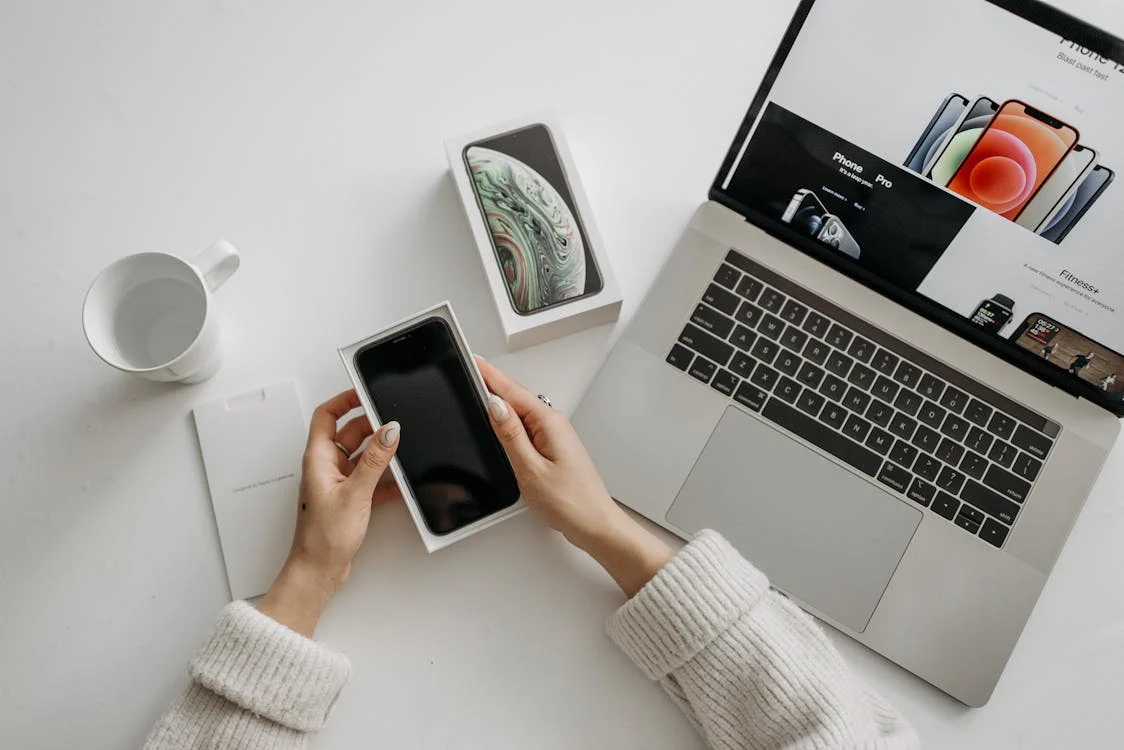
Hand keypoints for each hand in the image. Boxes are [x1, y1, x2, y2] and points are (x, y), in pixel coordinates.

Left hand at [259, 389, 399, 635]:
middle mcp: (326, 466)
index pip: (327, 415)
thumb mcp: (355, 492)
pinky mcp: (350, 498)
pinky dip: (385, 477)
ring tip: (400, 451)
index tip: (365, 391)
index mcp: (318, 458)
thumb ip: (376, 460)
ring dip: (380, 453)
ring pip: (362, 455)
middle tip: (393, 423)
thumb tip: (390, 430)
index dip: (345, 400)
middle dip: (371, 426)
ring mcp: (338, 482)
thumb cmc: (323, 538)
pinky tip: (399, 482)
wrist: (319, 571)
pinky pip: (370, 477)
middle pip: (349, 432)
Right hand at [477, 357, 672, 596]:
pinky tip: (501, 424)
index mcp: (549, 423)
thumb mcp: (530, 468)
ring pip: (521, 413)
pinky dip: (510, 422)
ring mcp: (555, 436)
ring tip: (479, 392)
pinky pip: (527, 427)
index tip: (473, 359)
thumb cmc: (570, 502)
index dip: (489, 375)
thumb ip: (511, 435)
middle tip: (469, 372)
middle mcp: (554, 424)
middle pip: (516, 398)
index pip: (512, 391)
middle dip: (492, 385)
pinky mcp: (553, 448)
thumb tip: (495, 406)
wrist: (595, 524)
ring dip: (501, 404)